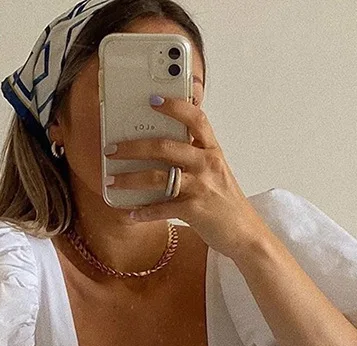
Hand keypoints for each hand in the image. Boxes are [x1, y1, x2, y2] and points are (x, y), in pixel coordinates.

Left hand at [103, 94, 262, 257]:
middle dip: (133, 147)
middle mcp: (207, 165)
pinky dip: (144, 212)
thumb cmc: (225, 202)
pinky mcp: (195, 211)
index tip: (152, 100)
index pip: (195, 119)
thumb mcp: (215, 172)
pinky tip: (131, 213)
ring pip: (157, 177)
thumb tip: (160, 149)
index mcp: (212, 151)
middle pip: (165, 147)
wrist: (245, 234)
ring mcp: (201, 187)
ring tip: (112, 181)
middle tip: (112, 149)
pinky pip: (162, 209)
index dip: (175, 107)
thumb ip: (194, 157)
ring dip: (129, 179)